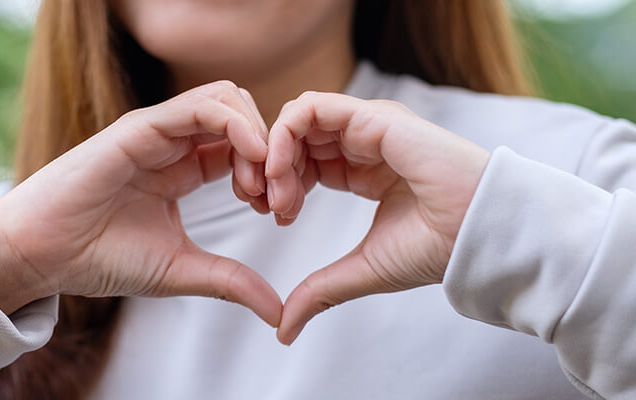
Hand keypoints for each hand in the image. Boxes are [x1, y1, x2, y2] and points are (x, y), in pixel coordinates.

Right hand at [0, 81, 282, 326]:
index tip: (280, 213)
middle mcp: (173, 142)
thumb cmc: (100, 258)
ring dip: (259, 136)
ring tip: (261, 184)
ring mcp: (157, 130)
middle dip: (273, 152)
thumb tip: (279, 313)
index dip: (273, 173)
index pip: (245, 147)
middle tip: (276, 198)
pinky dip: (237, 126)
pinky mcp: (141, 127)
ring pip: (228, 99)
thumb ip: (231, 282)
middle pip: (244, 116)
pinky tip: (250, 162)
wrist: (43, 255)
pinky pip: (202, 105)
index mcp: (185, 168)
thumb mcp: (181, 270)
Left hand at [262, 92, 489, 343]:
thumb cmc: (436, 250)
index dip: (280, 183)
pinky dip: (282, 136)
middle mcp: (364, 141)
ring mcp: (368, 125)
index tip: (275, 217)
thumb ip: (320, 292)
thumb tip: (283, 330)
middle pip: (295, 137)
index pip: (305, 159)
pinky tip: (282, 173)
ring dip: (273, 155)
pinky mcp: (372, 117)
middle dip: (269, 169)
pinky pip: (308, 108)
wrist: (478, 235)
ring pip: (296, 119)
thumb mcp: (362, 270)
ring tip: (277, 197)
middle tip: (265, 207)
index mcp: (364, 169)